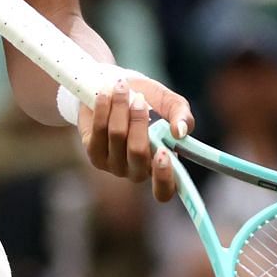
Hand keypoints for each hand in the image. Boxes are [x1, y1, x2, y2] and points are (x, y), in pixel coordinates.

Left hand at [77, 75, 193, 202]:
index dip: (164, 177)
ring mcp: (114, 165)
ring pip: (117, 136)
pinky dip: (104, 108)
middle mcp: (137, 171)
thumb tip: (180, 132)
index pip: (164, 190)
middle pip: (138, 152)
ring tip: (121, 87)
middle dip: (138, 120)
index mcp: (161, 166)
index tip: (163, 152)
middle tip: (140, 98)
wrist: (117, 91)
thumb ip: (182, 116)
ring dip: (120, 107)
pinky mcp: (94, 153)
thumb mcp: (171, 104)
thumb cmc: (151, 101)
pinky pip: (99, 130)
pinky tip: (105, 94)